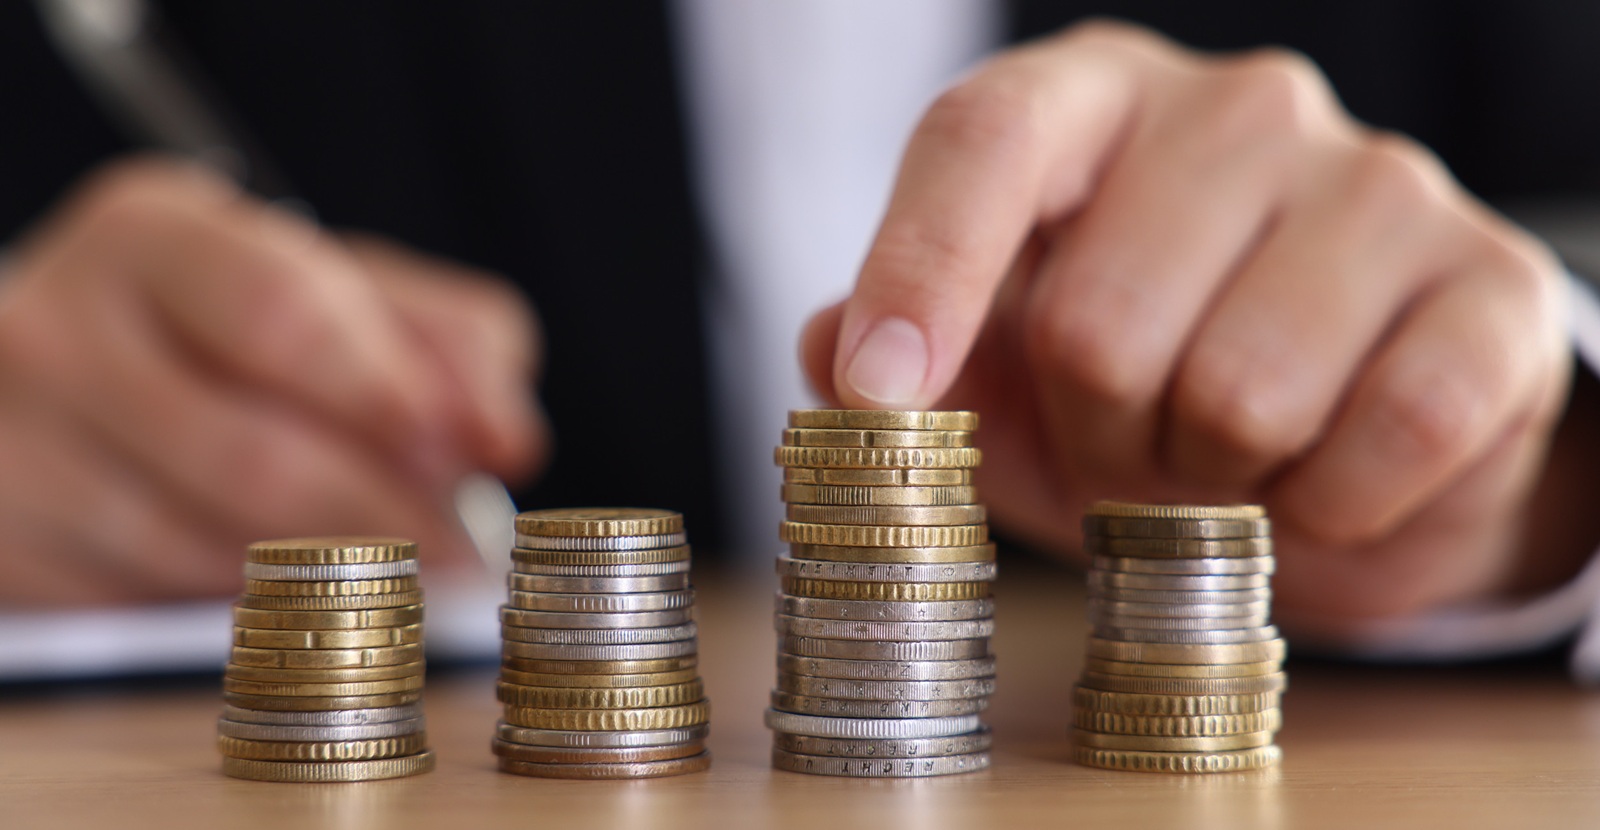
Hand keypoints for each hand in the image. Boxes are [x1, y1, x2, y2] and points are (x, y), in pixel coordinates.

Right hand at [0, 158, 547, 605]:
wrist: (66, 366)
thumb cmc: (231, 323)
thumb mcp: (345, 290)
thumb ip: (447, 342)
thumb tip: (506, 438)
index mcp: (152, 237)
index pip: (280, 317)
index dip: (385, 396)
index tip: (464, 454)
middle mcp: (57, 329)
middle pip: (252, 455)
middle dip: (385, 515)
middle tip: (463, 548)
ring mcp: (14, 446)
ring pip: (207, 551)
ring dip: (326, 581)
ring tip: (394, 569)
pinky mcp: (2, 547)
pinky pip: (154, 610)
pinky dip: (247, 613)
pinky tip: (288, 590)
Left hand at [801, 21, 1576, 635]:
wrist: (1360, 436)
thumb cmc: (1155, 384)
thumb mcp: (1008, 374)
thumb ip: (909, 354)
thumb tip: (822, 348)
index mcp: (1090, 102)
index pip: (981, 140)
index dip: (918, 269)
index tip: (881, 390)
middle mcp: (1235, 109)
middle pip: (1095, 321)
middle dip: (1096, 434)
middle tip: (1132, 445)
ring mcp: (1378, 184)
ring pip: (1238, 392)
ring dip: (1211, 479)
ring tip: (1228, 454)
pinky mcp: (1493, 289)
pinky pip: (1385, 438)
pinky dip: (1331, 508)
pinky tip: (1329, 473)